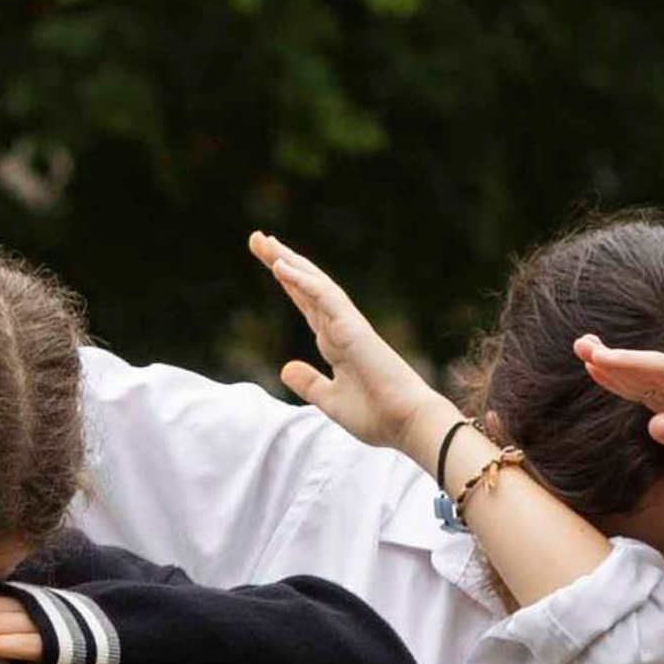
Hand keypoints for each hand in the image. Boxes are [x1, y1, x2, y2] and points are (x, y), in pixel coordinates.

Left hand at [248, 232, 452, 453]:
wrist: (406, 425)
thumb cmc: (377, 416)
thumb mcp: (330, 400)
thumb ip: (309, 383)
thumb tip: (285, 368)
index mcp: (336, 342)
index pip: (307, 303)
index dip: (288, 282)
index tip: (268, 260)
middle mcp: (341, 328)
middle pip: (307, 287)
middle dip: (282, 261)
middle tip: (257, 238)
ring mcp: (349, 326)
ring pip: (315, 285)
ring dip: (289, 262)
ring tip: (265, 242)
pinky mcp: (355, 330)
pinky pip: (325, 299)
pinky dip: (304, 282)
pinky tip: (282, 267)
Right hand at [575, 333, 663, 481]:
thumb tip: (653, 427)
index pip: (661, 368)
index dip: (630, 363)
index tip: (603, 359)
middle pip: (645, 364)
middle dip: (613, 356)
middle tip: (581, 345)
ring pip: (636, 371)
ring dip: (608, 361)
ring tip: (581, 348)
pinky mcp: (663, 396)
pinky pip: (635, 385)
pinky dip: (614, 377)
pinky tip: (595, 367)